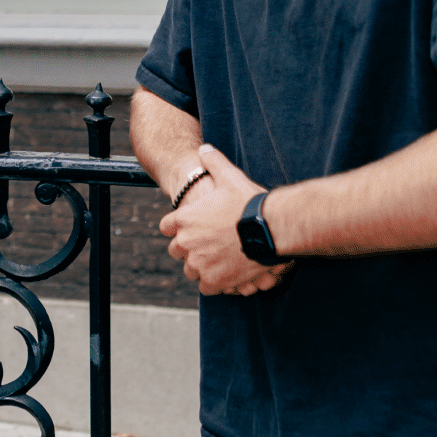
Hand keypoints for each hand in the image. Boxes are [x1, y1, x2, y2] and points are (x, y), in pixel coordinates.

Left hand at [158, 144, 293, 295]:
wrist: (269, 229)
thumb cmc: (249, 203)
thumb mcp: (230, 176)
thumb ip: (213, 161)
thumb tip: (204, 148)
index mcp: (184, 219)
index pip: (166, 226)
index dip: (177, 227)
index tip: (188, 229)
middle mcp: (186, 243)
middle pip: (176, 251)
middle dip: (188, 249)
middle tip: (205, 247)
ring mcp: (199, 264)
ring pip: (191, 271)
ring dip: (201, 268)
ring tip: (217, 263)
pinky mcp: (214, 281)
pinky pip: (206, 288)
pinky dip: (215, 284)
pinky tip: (226, 277)